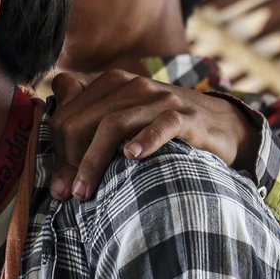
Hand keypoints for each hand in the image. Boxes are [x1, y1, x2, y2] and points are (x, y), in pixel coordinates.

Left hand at [48, 69, 257, 200]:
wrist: (223, 125)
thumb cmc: (162, 132)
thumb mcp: (122, 128)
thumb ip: (87, 144)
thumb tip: (56, 185)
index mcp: (109, 84)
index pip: (66, 111)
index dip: (56, 148)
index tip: (60, 183)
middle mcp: (130, 85)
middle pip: (82, 121)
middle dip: (69, 160)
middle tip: (69, 194)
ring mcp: (159, 98)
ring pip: (112, 124)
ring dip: (94, 160)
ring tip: (85, 191)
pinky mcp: (186, 116)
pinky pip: (161, 124)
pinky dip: (144, 140)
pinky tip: (131, 157)